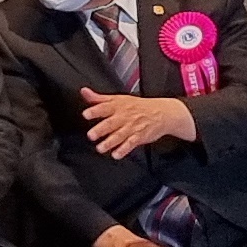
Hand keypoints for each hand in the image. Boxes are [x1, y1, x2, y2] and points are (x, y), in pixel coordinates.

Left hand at [80, 89, 198, 158]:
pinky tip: (116, 154)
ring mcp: (132, 127)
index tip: (86, 114)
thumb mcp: (118, 99)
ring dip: (109, 142)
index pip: (105, 107)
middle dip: (101, 129)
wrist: (162, 112)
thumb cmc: (137, 106)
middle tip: (91, 135)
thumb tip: (83, 92)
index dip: (95, 110)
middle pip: (111, 123)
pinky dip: (124, 149)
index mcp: (117, 106)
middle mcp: (124, 116)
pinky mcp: (139, 136)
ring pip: (119, 135)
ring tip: (100, 148)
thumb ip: (98, 98)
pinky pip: (131, 143)